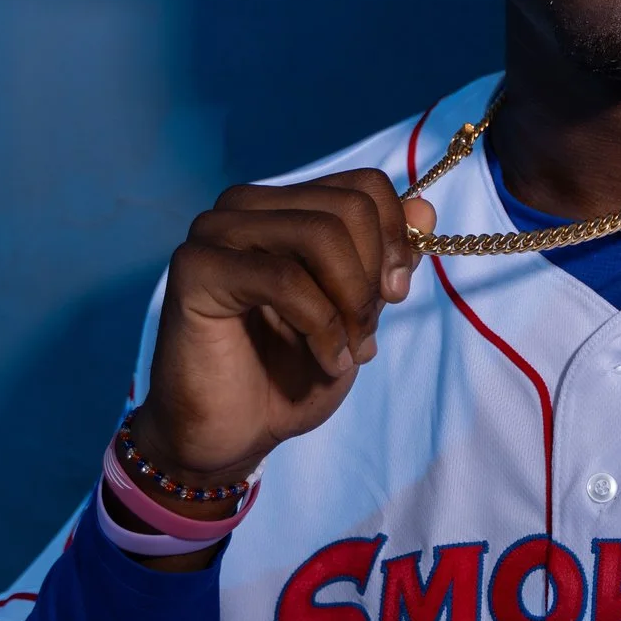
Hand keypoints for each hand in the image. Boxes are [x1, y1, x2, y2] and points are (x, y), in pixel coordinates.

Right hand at [130, 171, 435, 498]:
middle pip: (348, 208)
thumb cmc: (288, 373)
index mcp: (284, 206)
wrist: (232, 434)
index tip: (396, 292)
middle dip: (373, 278)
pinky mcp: (195, 269)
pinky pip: (284, 278)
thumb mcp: (356, 311)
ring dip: (351, 302)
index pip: (363, 186)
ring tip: (350, 350)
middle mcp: (245, 206)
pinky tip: (327, 359)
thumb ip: (385, 258)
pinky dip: (321, 325)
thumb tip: (425, 208)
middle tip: (368, 333)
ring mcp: (215, 232)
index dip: (396, 238)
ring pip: (320, 235)